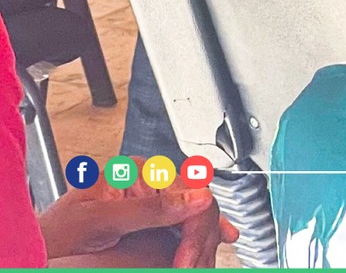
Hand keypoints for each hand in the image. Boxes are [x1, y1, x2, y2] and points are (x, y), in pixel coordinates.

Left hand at [40, 180, 236, 267]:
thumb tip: (197, 197)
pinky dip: (202, 230)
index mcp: (133, 172)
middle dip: (199, 235)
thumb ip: (149, 209)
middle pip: (195, 200)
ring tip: (202, 260)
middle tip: (191, 264)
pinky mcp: (148, 214)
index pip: (186, 191)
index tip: (187, 259)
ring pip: (195, 210)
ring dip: (204, 236)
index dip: (192, 226)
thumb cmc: (55, 234)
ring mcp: (147, 196)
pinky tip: (218, 236)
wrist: (37, 248)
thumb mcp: (100, 223)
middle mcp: (144, 180)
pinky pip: (185, 217)